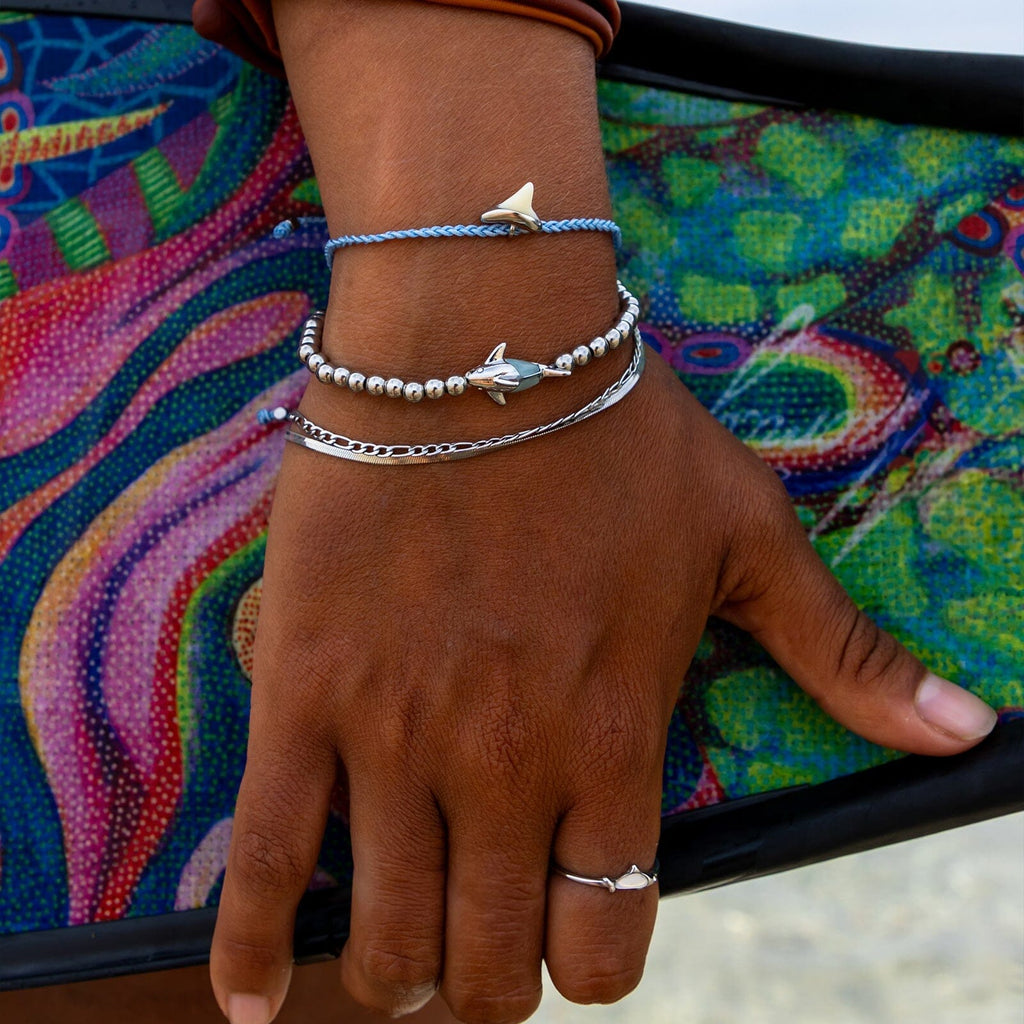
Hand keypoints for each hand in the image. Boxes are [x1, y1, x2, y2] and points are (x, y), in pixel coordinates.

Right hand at [209, 349, 994, 1023]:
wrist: (481, 344)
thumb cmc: (617, 432)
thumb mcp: (747, 534)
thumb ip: (844, 650)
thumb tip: (968, 733)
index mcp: (617, 737)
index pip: (607, 935)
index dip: (593, 962)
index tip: (574, 938)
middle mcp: (508, 764)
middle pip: (491, 961)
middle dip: (488, 986)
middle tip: (478, 956)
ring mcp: (397, 736)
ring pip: (389, 931)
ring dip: (398, 976)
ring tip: (397, 964)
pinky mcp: (307, 694)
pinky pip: (267, 850)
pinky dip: (247, 941)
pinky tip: (243, 997)